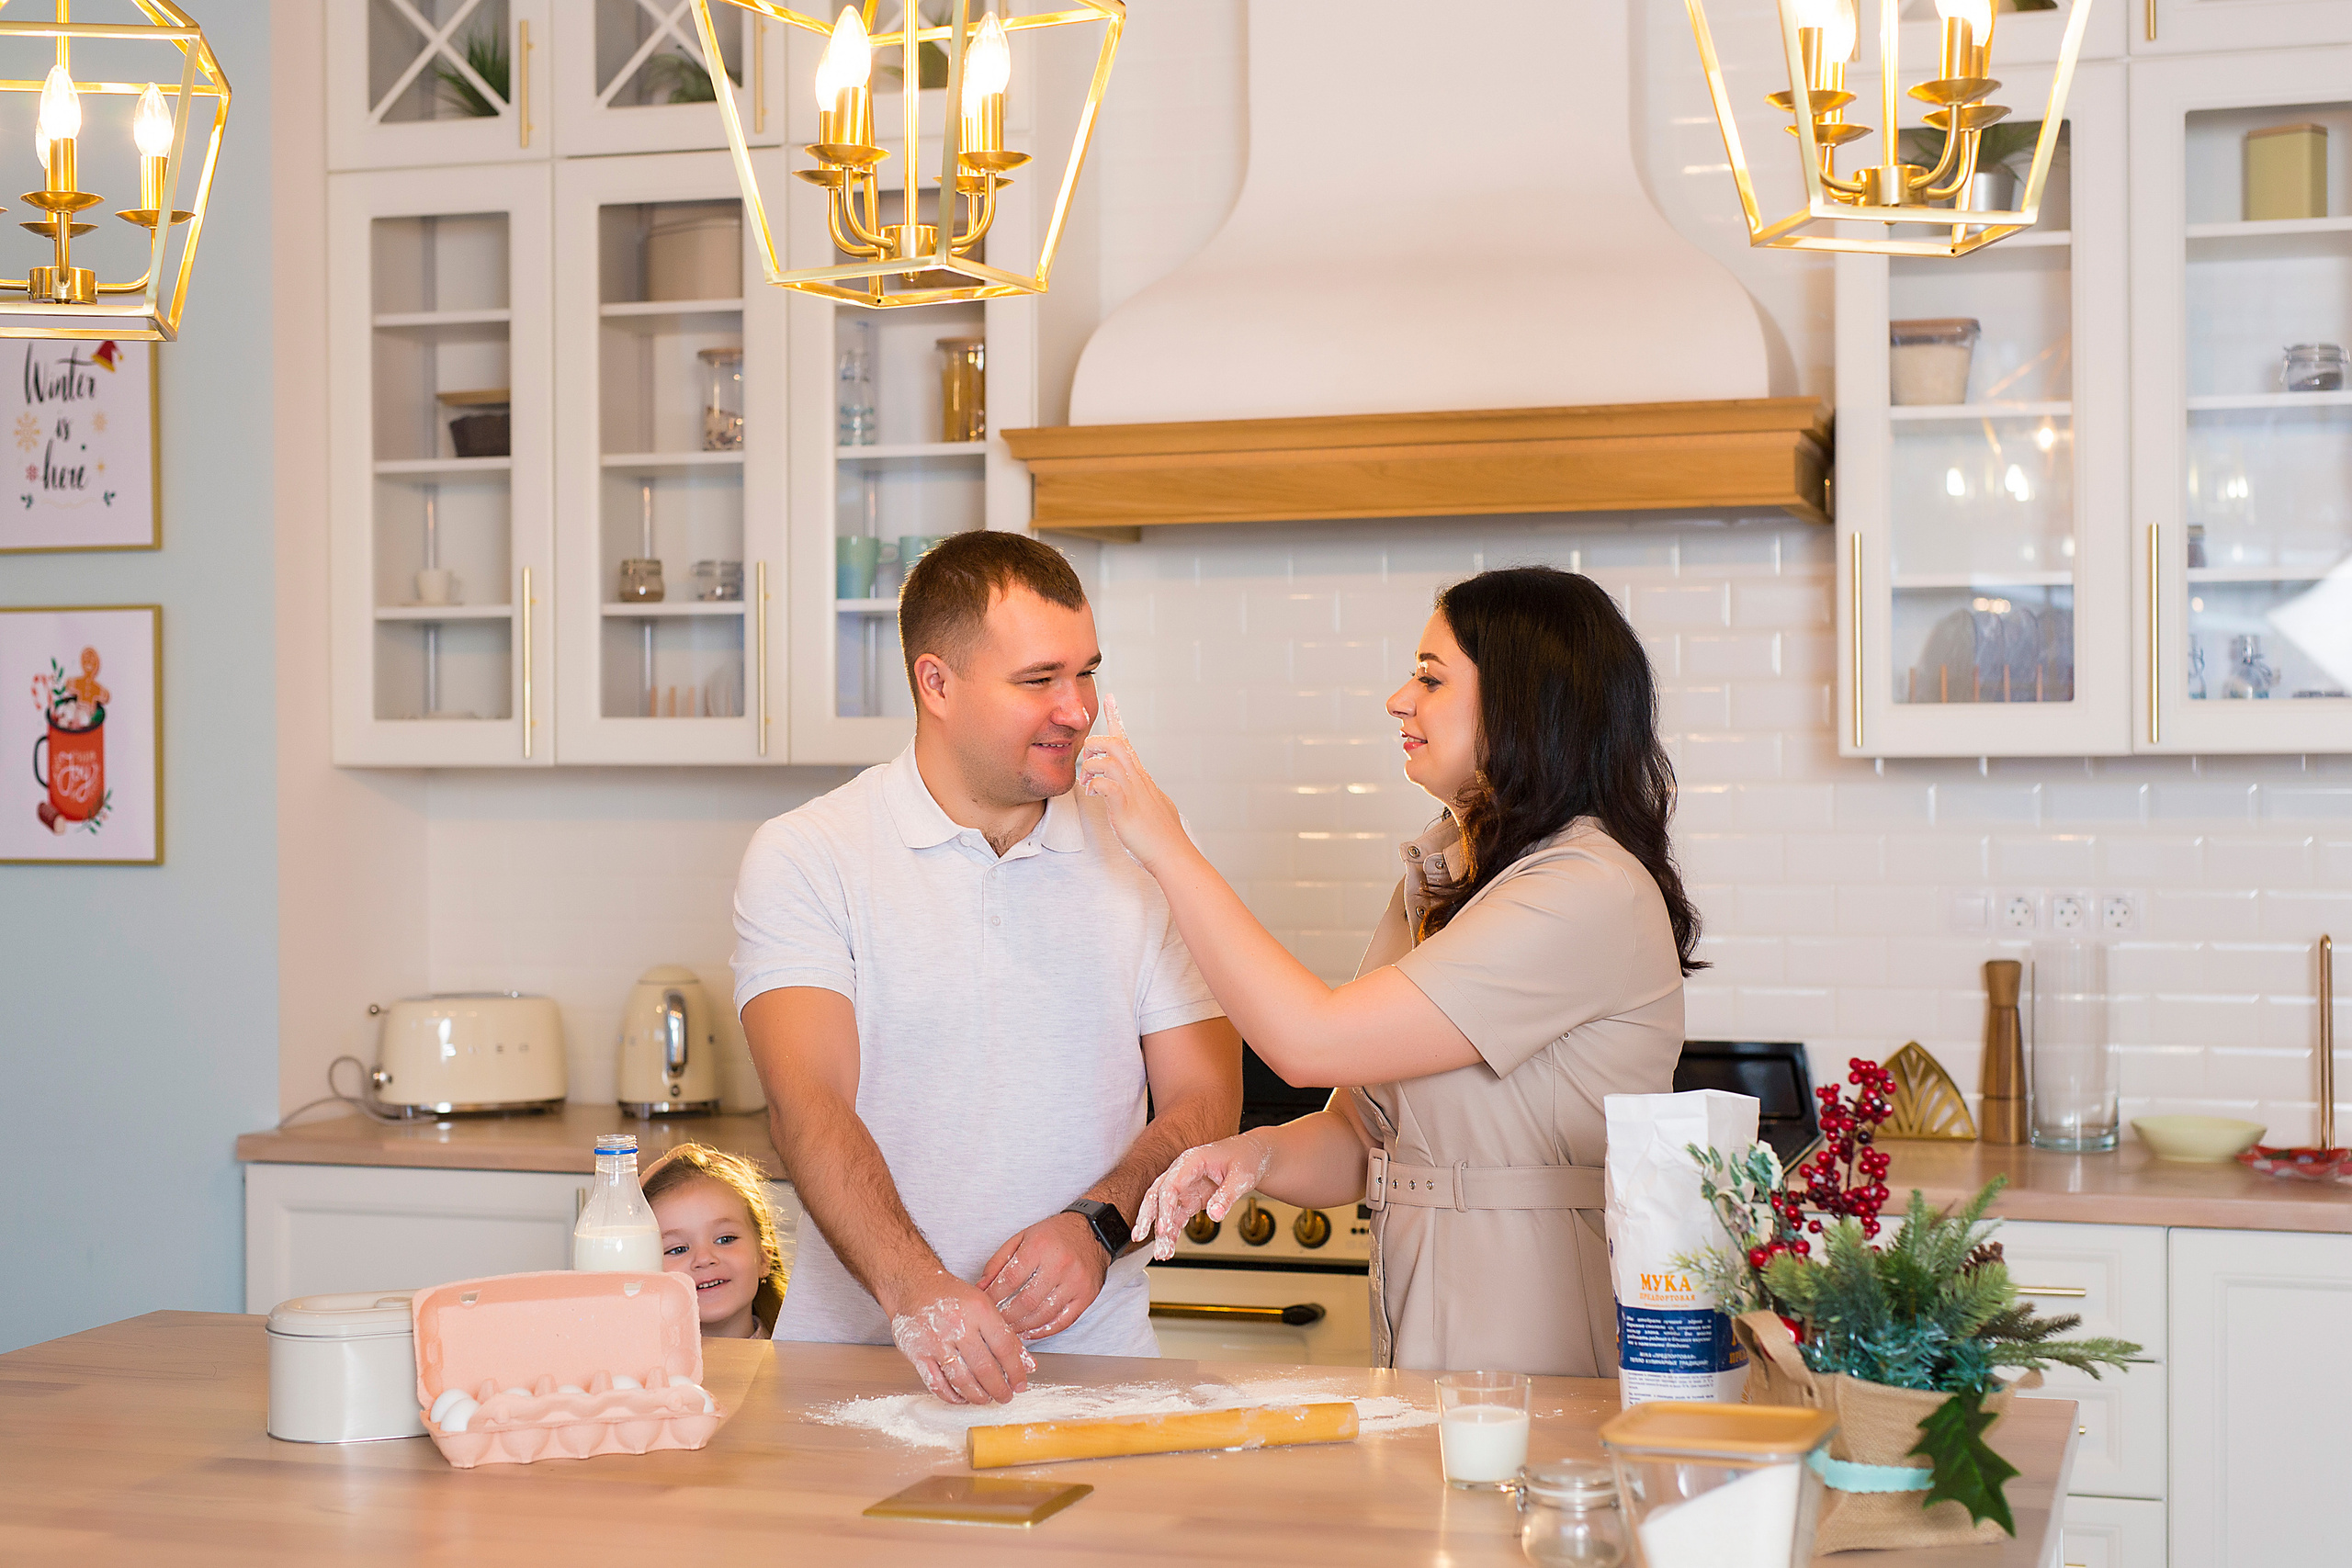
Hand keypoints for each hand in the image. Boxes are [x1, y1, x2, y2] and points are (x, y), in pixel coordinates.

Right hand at [885, 1270, 1035, 1404]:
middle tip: (1005, 1396)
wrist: (914, 1286)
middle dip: (999, 1389)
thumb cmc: (951, 1296)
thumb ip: (1006, 1335)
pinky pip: (937, 1384)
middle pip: (984, 1368)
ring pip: (961, 1380)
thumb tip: (1027, 1364)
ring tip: (986, 1399)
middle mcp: (958, 1326)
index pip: (1004, 1347)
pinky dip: (951, 1396)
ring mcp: (936, 1342)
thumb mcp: (984, 1305)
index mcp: (979, 1310)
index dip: (1016, 1371)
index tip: (1020, 1384)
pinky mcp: (918, 1354)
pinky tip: (961, 1397)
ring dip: (978, 1396)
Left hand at [979, 1211, 1111, 1343]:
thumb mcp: (1022, 1238)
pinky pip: (1063, 1321)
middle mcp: (1060, 1264)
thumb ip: (998, 1261)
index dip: (993, 1296)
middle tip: (995, 1321)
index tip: (984, 1304)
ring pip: (1043, 1315)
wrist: (1092, 1232)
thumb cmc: (1054, 1235)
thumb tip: (981, 1287)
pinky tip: (1031, 1331)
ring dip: (1023, 1326)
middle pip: (1026, 1301)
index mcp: (1040, 1246)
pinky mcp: (1087, 1296)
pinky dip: (1044, 1330)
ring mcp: (1076, 1282)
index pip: (1010, 1280)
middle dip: (1006, 1316)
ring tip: (1010, 1329)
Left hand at [1076, 705, 1187, 869]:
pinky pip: (1105, 785)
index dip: (1117, 718)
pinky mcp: (1125, 808)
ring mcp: (1133, 792)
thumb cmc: (1164, 837)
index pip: (1127, 741)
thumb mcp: (1156, 807)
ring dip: (1091, 765)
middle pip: (1115, 742)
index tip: (1110, 698)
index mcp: (1142, 778)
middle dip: (1095, 744)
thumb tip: (1144, 789)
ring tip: (1087, 783)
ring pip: (1109, 758)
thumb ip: (1145, 794)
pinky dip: (1093, 786)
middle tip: (1087, 764)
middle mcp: (1139, 780)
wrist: (1173, 855)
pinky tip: (1093, 795)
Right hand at [1130, 1133, 1273, 1261]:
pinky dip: (1172, 1234)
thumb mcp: (1242, 1176)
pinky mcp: (1189, 1200)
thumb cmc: (1244, 1159)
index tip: (1164, 1228)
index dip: (1165, 1207)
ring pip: (1164, 1210)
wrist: (1250, 1157)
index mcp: (1192, 1161)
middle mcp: (1182, 1174)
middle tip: (1141, 1237)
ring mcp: (1184, 1188)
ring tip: (1162, 1253)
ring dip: (1160, 1232)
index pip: (1170, 1185)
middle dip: (1147, 1217)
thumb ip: (1227, 1195)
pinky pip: (1176, 1219)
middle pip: (1157, 1195)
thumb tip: (1215, 1214)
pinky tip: (1168, 1248)